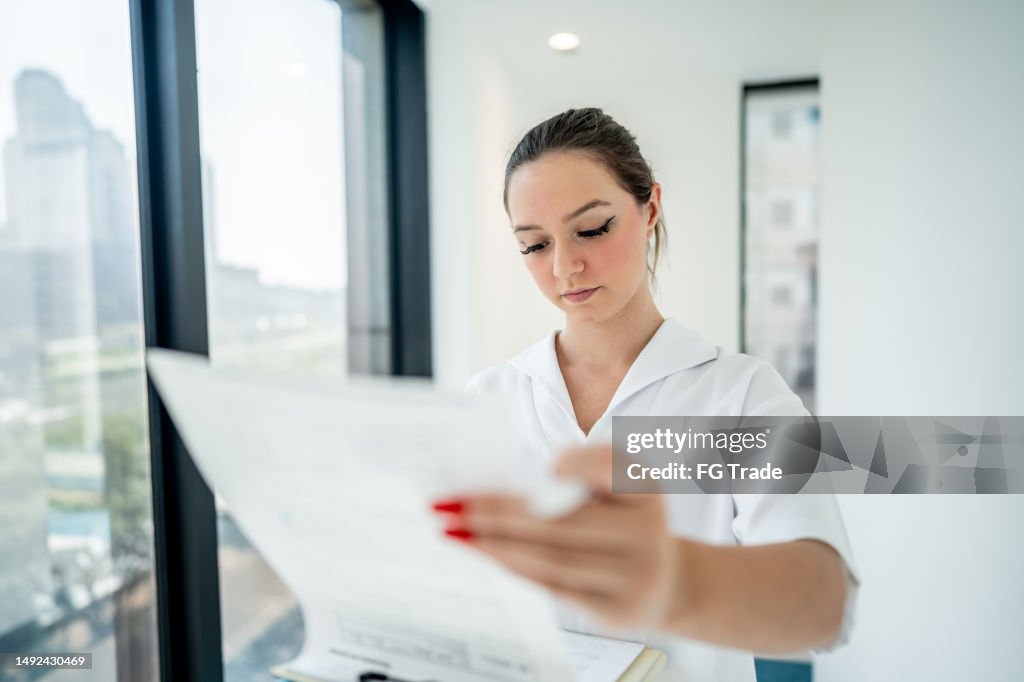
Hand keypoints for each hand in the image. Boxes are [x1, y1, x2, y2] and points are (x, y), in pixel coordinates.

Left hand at [431, 444, 684, 630]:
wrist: (665, 581)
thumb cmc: (623, 520)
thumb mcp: (616, 486)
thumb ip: (578, 474)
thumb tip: (510, 487)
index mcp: (646, 489)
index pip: (612, 469)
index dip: (580, 466)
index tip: (548, 464)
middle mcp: (649, 533)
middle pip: (564, 523)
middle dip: (500, 513)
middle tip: (453, 506)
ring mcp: (636, 578)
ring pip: (554, 560)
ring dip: (496, 545)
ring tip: (456, 532)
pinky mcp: (616, 612)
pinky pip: (555, 588)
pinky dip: (515, 568)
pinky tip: (486, 554)